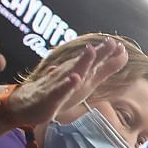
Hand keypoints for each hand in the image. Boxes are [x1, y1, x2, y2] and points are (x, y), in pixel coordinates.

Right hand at [0, 38, 126, 127]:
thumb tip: (115, 56)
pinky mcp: (50, 97)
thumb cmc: (58, 91)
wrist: (25, 105)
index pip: (95, 63)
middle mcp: (68, 75)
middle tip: (111, 42)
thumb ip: (101, 70)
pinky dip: (66, 84)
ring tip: (92, 51)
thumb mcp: (84, 82)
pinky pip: (59, 90)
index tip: (122, 46)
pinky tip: (74, 79)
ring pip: (72, 72)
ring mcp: (58, 85)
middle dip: (99, 54)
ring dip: (82, 62)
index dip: (108, 55)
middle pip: (85, 63)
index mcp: (77, 73)